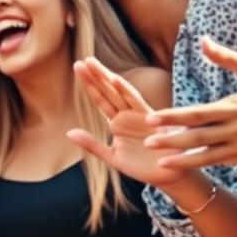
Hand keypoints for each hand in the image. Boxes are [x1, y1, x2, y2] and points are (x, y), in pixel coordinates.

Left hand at [68, 58, 193, 187]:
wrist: (168, 177)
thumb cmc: (142, 167)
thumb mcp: (112, 157)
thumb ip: (92, 144)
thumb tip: (68, 133)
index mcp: (117, 122)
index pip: (100, 99)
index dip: (89, 84)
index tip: (78, 67)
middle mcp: (127, 115)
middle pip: (108, 91)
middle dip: (96, 76)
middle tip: (82, 60)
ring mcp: (139, 116)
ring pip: (120, 92)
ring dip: (107, 78)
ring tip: (93, 64)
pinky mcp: (151, 120)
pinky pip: (137, 103)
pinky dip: (127, 91)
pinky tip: (116, 80)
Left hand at [143, 37, 236, 168]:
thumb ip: (228, 58)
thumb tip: (202, 40)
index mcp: (236, 107)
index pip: (198, 114)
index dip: (173, 117)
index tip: (151, 118)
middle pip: (198, 137)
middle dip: (171, 140)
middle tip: (147, 142)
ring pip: (208, 156)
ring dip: (184, 160)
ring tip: (160, 162)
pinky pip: (221, 161)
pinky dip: (203, 163)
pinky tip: (184, 164)